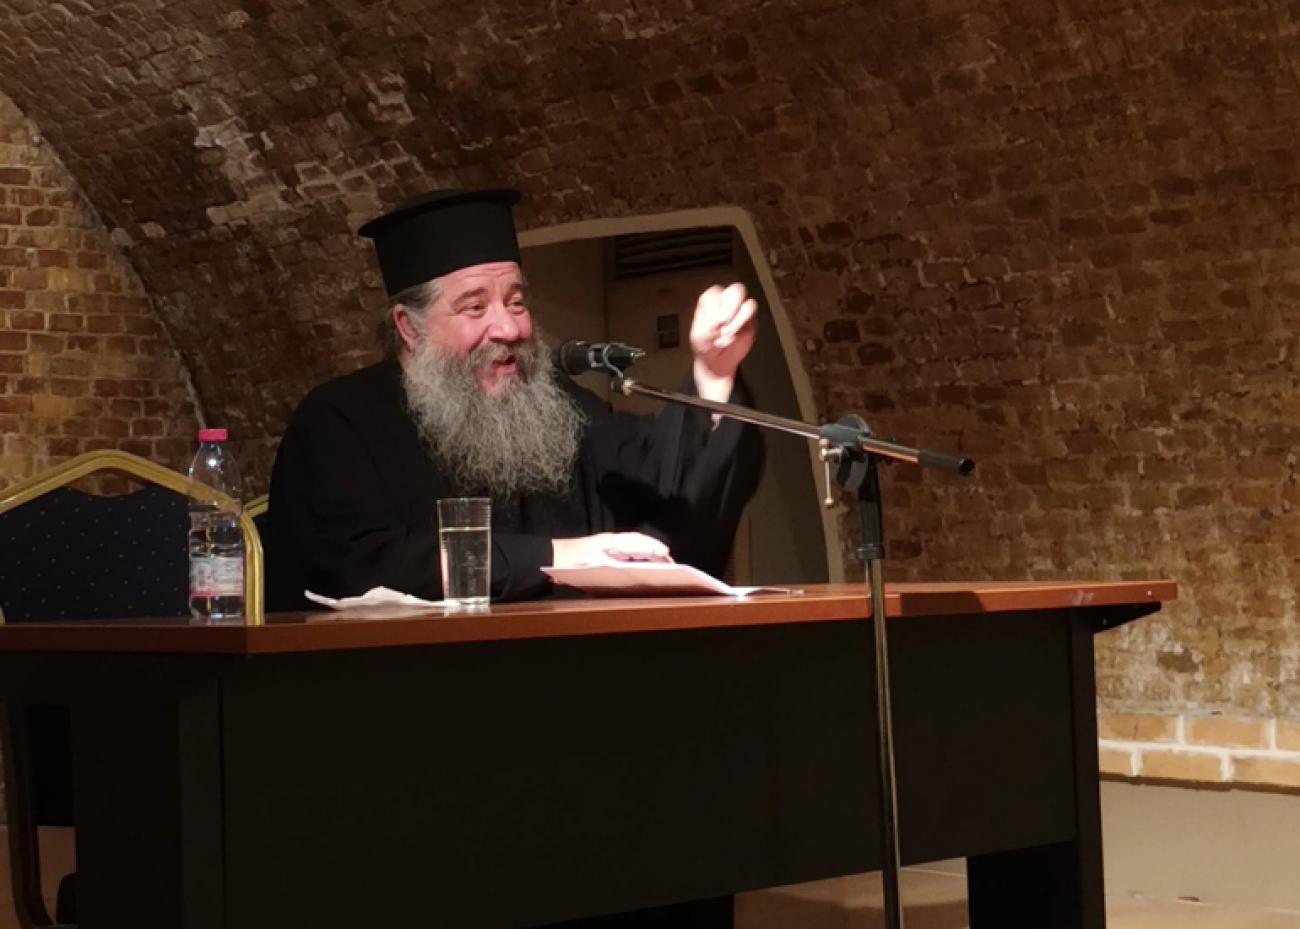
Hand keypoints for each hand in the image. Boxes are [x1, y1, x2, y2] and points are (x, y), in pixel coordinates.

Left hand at [551, 532, 672, 566]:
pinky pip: (628, 554)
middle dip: (656, 552)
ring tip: (663, 566)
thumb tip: (632, 565)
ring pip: (635, 549)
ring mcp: (609, 547)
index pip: (638, 542)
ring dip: (650, 556)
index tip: (666, 553)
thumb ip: (617, 564)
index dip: (654, 547)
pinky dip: (640, 559)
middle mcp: (613, 542)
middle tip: (672, 564)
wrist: (550, 558)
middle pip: (640, 544)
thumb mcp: (595, 564)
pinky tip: (644, 568)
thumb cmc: (571, 562)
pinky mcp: (606, 554)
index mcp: (612, 542)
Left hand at [689, 282, 756, 402]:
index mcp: (710, 300)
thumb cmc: (704, 345)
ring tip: (726, 334)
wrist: (715, 363)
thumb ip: (708, 322)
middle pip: (737, 290)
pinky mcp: (750, 321)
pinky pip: (753, 317)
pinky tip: (733, 337)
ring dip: (737, 322)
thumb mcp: (698, 334)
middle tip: (722, 325)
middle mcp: (726, 301)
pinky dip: (742, 327)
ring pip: (749, 304)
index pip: (716, 292)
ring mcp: (740, 310)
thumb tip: (722, 319)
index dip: (716, 308)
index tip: (712, 325)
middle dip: (730, 310)